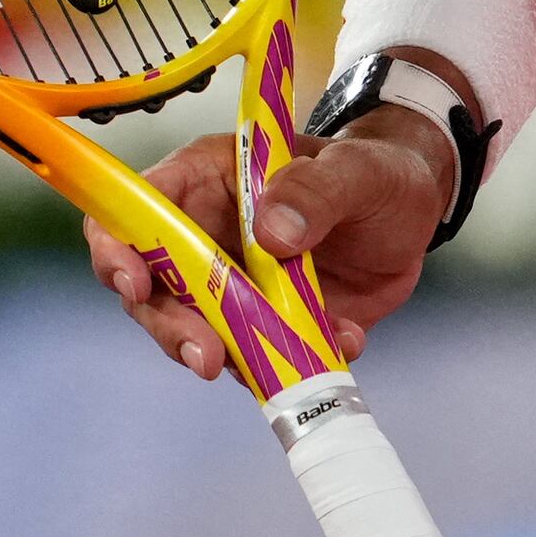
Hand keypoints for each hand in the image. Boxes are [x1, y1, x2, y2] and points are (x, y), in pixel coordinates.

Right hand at [76, 119, 451, 380]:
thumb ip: (316, 190)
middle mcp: (205, 237)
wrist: (416, 211)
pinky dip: (292, 363)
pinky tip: (343, 343)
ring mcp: (231, 289)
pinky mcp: (265, 326)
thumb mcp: (358, 169)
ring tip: (274, 366)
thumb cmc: (375, 171)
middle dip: (171, 328)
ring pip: (198, 334)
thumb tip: (271, 231)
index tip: (137, 285)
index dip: (119, 248)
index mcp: (206, 181)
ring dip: (229, 357)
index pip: (133, 210)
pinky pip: (259, 357)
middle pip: (152, 290)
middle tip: (208, 357)